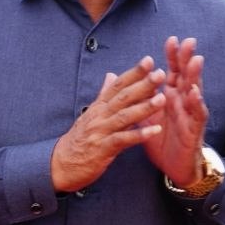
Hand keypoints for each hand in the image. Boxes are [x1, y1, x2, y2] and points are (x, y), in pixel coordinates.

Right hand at [50, 57, 165, 191]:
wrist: (61, 164)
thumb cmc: (80, 138)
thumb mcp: (91, 113)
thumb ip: (104, 94)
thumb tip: (111, 74)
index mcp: (99, 106)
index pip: (117, 85)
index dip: (133, 72)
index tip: (149, 60)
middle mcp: (100, 115)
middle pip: (123, 97)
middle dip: (143, 84)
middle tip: (160, 74)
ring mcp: (101, 131)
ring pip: (125, 116)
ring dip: (144, 107)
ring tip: (162, 99)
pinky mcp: (103, 149)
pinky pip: (123, 140)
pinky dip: (139, 134)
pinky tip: (155, 130)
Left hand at [143, 37, 207, 186]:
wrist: (173, 167)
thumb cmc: (163, 139)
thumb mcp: (149, 115)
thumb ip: (143, 97)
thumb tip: (135, 79)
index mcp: (171, 97)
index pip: (172, 72)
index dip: (173, 57)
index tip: (171, 40)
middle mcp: (182, 102)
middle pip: (186, 76)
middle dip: (187, 59)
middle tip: (189, 42)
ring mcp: (190, 114)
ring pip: (195, 91)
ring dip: (195, 76)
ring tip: (196, 60)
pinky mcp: (194, 129)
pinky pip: (196, 114)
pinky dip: (196, 102)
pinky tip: (194, 92)